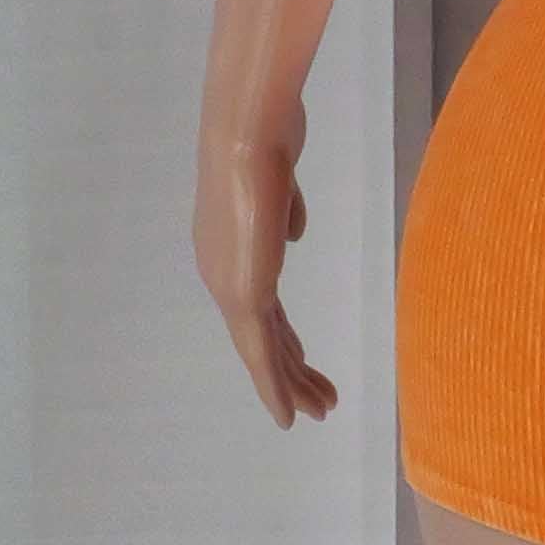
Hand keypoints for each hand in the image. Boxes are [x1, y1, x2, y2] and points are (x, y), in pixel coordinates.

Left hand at [195, 114, 339, 426]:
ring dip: (292, 383)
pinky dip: (274, 386)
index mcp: (227, 251)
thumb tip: (294, 231)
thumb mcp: (280, 183)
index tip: (304, 363)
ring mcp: (229, 285)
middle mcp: (221, 273)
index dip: (283, 339)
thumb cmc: (267, 143)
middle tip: (321, 401)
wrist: (249, 131)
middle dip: (293, 370)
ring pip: (264, 351)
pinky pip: (261, 352)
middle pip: (262, 336)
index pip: (259, 307)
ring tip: (323, 410)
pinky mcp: (242, 293)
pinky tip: (288, 413)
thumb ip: (285, 210)